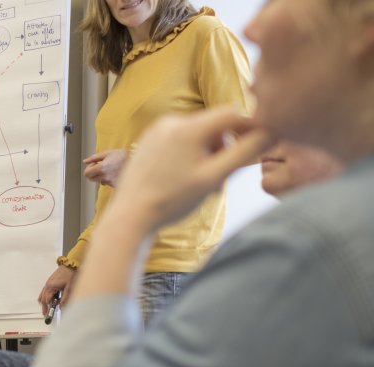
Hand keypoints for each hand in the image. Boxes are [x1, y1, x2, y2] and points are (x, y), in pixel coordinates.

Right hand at [37, 265, 76, 313]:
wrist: (68, 266)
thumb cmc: (69, 276)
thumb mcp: (69, 288)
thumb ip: (64, 298)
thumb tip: (61, 306)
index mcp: (51, 287)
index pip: (46, 300)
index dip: (47, 308)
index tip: (48, 314)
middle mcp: (47, 286)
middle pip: (42, 299)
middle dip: (44, 307)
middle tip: (46, 314)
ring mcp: (47, 284)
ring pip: (41, 295)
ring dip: (43, 302)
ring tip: (47, 308)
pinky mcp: (48, 282)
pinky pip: (43, 292)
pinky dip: (44, 297)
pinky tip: (48, 300)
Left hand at [82, 148, 128, 186]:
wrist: (140, 162)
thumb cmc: (125, 156)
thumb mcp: (109, 153)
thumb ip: (95, 157)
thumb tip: (85, 161)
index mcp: (102, 168)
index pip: (87, 174)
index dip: (89, 169)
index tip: (95, 165)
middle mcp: (105, 177)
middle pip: (92, 179)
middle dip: (94, 173)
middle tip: (101, 167)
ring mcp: (111, 183)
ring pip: (101, 181)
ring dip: (103, 176)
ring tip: (112, 169)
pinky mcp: (117, 186)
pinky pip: (109, 184)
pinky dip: (111, 179)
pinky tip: (117, 173)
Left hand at [107, 109, 271, 232]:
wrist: (130, 217)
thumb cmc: (171, 201)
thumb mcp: (215, 177)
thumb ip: (245, 152)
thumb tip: (273, 131)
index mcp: (188, 127)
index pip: (232, 113)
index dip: (250, 127)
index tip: (258, 146)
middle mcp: (171, 122)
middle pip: (214, 125)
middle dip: (225, 147)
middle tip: (224, 177)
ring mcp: (156, 131)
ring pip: (197, 135)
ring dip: (208, 154)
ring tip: (204, 184)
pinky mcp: (148, 142)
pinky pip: (179, 141)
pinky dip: (190, 155)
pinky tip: (186, 180)